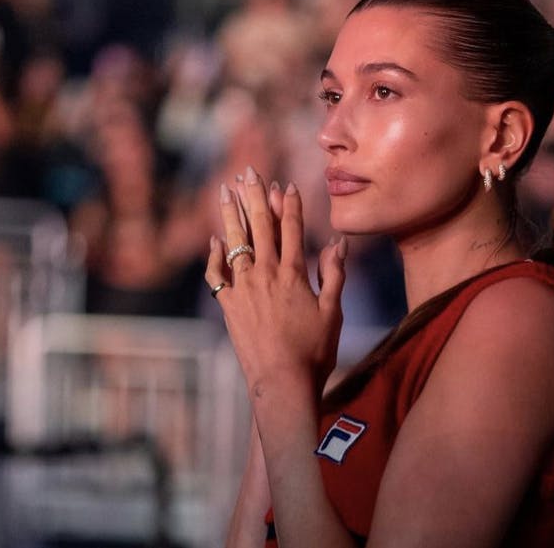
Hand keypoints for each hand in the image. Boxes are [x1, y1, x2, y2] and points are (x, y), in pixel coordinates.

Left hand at [205, 166, 346, 399]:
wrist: (281, 381)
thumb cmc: (314, 350)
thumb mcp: (333, 311)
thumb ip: (335, 274)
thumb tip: (338, 242)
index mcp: (294, 275)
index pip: (292, 229)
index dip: (289, 205)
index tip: (285, 184)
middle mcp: (266, 275)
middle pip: (260, 226)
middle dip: (256, 196)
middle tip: (249, 172)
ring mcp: (244, 289)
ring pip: (235, 242)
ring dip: (231, 215)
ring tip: (225, 190)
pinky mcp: (228, 305)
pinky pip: (217, 274)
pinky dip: (214, 255)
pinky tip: (214, 239)